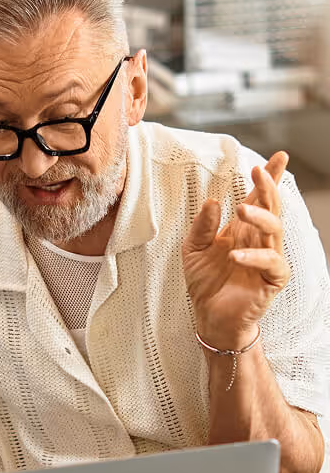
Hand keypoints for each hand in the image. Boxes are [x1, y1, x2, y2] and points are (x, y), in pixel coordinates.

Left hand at [183, 151, 290, 348]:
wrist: (210, 316)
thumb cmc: (206, 282)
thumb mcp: (193, 250)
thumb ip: (202, 226)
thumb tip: (213, 201)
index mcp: (242, 229)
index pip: (259, 198)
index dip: (270, 177)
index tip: (280, 156)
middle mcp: (258, 240)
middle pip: (271, 207)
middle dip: (267, 187)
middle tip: (257, 172)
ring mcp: (268, 259)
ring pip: (274, 230)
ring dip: (260, 217)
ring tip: (241, 210)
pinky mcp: (271, 280)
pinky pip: (271, 263)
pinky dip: (253, 257)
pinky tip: (234, 255)